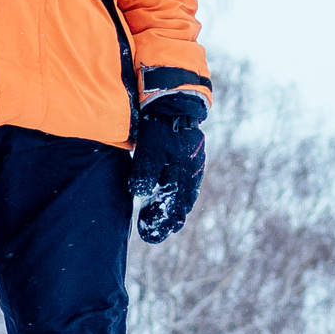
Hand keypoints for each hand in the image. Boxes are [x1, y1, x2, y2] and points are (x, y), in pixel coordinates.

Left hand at [129, 97, 205, 243]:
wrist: (174, 101)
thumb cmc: (161, 127)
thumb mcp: (150, 150)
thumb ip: (145, 173)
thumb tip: (140, 193)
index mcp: (185, 172)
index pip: (178, 203)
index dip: (169, 219)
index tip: (159, 232)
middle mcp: (193, 169)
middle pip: (185, 200)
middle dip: (175, 216)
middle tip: (167, 230)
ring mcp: (194, 162)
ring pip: (187, 190)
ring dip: (179, 205)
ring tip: (174, 217)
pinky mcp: (190, 154)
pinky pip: (188, 179)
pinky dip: (182, 191)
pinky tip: (175, 193)